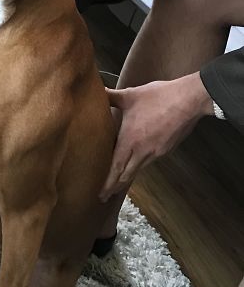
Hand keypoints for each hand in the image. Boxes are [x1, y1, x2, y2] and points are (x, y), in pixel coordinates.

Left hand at [99, 73, 212, 200]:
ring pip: (138, 168)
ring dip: (127, 176)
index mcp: (130, 141)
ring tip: (118, 181)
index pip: (116, 168)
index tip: (100, 194)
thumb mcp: (130, 95)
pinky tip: (136, 161)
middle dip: (115, 186)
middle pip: (126, 175)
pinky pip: (149, 160)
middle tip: (104, 195)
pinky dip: (139, 165)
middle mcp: (143, 151)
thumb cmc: (159, 97)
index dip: (108, 183)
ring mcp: (156, 152)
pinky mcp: (167, 149)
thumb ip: (111, 96)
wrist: (189, 100)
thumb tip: (97, 91)